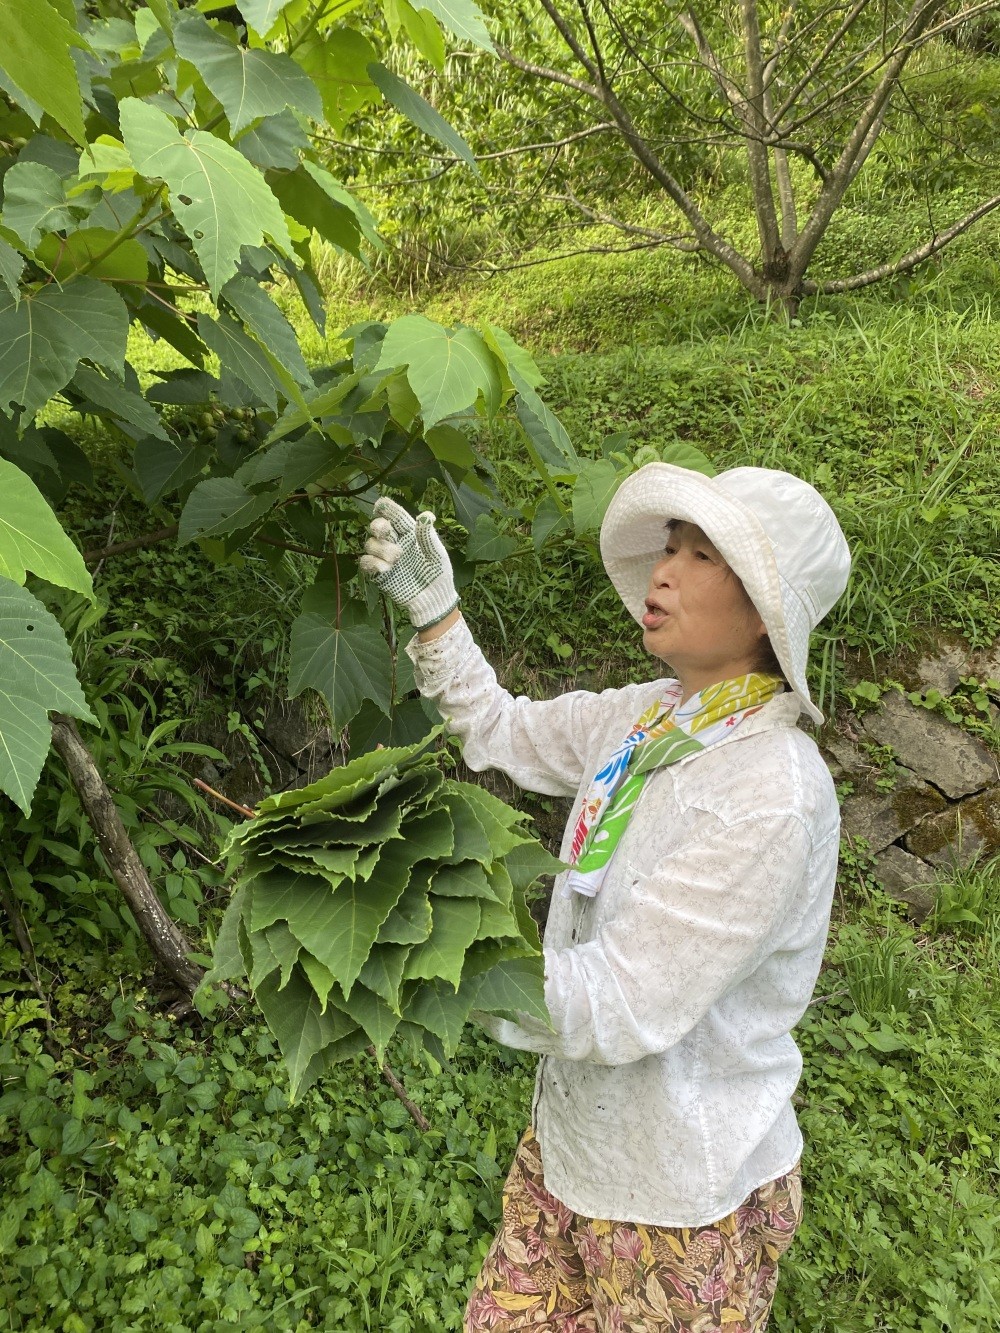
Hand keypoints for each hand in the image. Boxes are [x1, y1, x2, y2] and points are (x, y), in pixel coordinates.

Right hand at [359, 496, 459, 630]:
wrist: (433, 599)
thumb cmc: (438, 573)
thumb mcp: (437, 554)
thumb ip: (428, 536)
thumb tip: (426, 515)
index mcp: (410, 533)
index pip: (396, 516)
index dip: (387, 508)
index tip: (380, 505)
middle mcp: (395, 542)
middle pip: (377, 527)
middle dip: (377, 525)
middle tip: (383, 531)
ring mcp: (385, 558)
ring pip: (370, 544)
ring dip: (380, 548)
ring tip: (396, 559)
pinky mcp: (378, 573)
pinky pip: (366, 562)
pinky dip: (372, 563)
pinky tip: (385, 569)